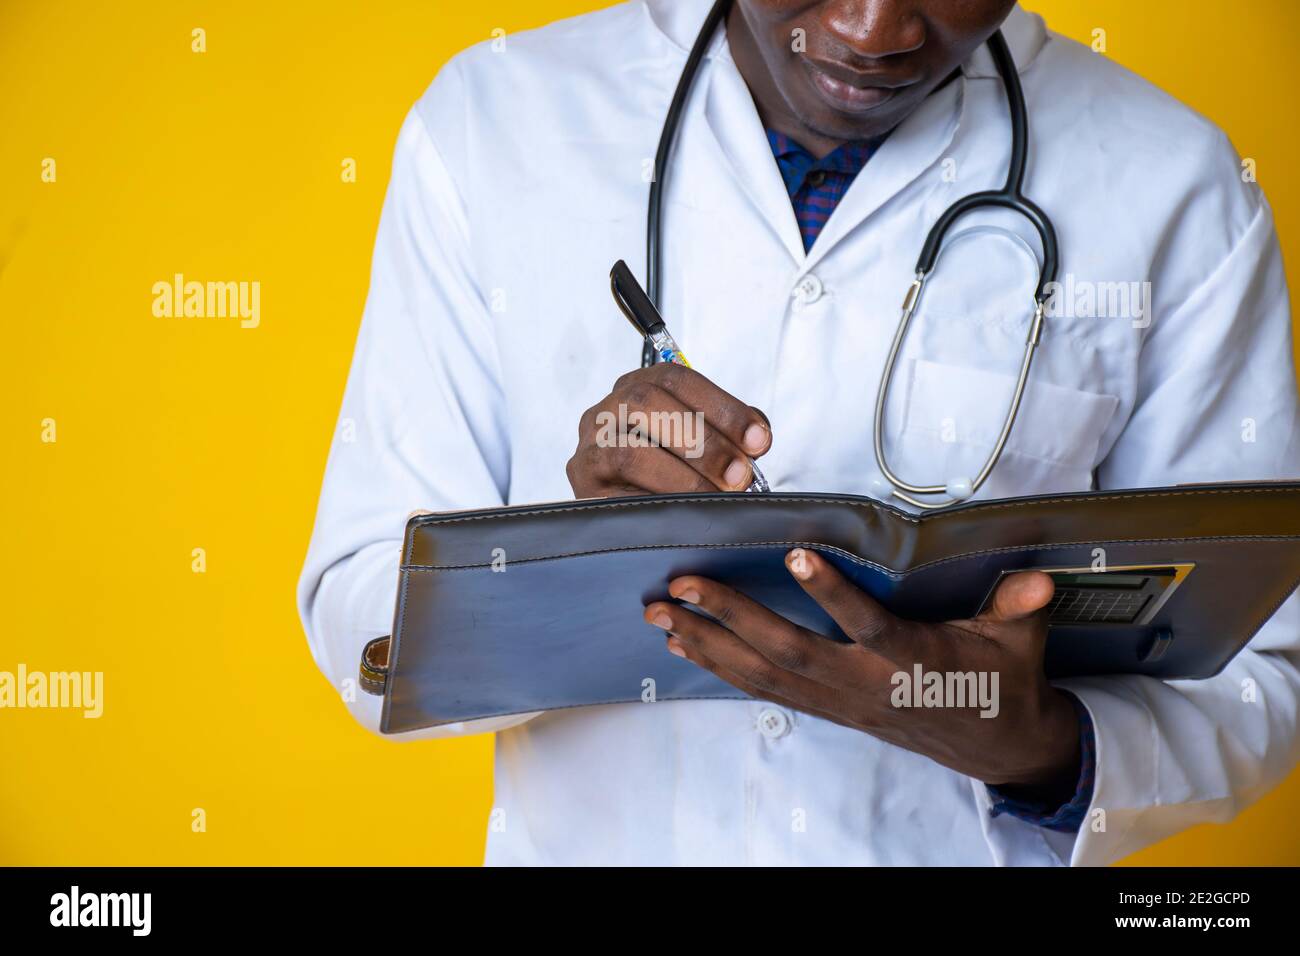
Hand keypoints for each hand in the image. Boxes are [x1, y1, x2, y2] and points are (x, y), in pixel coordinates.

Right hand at [567, 364, 770, 497]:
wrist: (626, 519)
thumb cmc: (666, 475)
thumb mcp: (699, 444)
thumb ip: (728, 432)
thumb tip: (757, 435)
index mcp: (636, 387)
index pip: (676, 378)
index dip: (722, 406)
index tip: (758, 439)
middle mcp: (606, 410)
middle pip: (647, 402)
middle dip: (704, 439)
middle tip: (739, 473)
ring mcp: (589, 448)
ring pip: (630, 451)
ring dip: (683, 476)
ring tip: (717, 494)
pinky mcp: (583, 487)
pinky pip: (619, 492)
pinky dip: (659, 501)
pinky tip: (688, 513)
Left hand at [643, 550, 1081, 791]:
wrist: (995, 746)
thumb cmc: (1002, 680)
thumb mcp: (1020, 642)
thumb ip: (1019, 608)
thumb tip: (1036, 581)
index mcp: (915, 661)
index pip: (868, 624)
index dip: (831, 593)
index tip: (795, 552)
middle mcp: (867, 685)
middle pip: (790, 651)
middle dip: (731, 617)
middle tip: (682, 584)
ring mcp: (841, 701)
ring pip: (764, 675)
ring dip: (708, 643)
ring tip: (660, 613)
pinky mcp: (828, 708)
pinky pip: (764, 689)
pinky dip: (720, 667)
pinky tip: (684, 645)